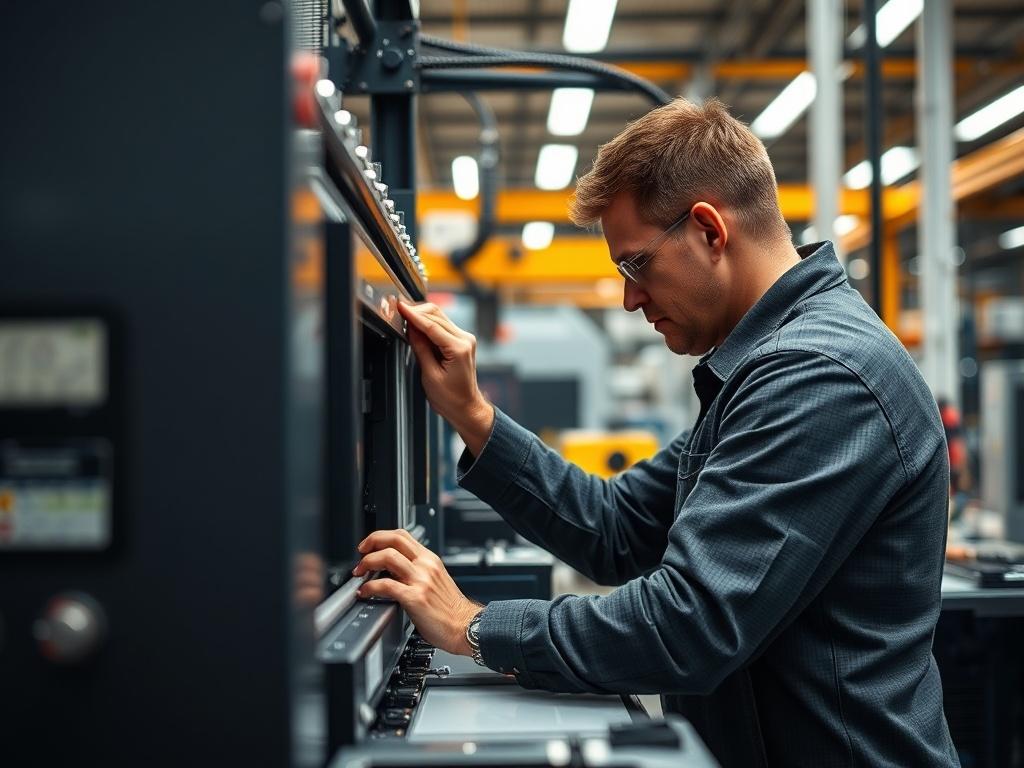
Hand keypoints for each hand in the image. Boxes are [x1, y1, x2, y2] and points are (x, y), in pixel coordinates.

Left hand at [354, 528, 481, 655]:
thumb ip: (418, 572)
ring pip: (388, 557)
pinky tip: (366, 592)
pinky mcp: (415, 597)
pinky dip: (370, 587)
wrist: (466, 626)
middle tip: (360, 554)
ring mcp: (420, 580)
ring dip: (367, 562)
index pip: (402, 535)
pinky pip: (386, 585)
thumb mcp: (437, 581)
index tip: (370, 545)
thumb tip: (394, 572)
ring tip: (360, 573)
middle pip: (394, 539)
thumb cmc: (452, 610)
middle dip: (371, 542)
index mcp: (430, 560)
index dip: (381, 536)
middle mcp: (425, 565)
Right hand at [396, 300, 493, 455]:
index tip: (400, 307)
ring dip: (421, 316)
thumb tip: (411, 329)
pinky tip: (417, 327)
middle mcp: (465, 339)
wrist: (466, 406)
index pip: (431, 325)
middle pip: (436, 315)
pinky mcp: (461, 341)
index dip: (413, 315)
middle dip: (416, 312)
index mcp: (458, 348)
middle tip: (398, 311)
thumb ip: (421, 348)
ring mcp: (465, 339)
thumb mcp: (430, 375)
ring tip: (405, 319)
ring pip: (439, 317)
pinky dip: (428, 323)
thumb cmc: (451, 397)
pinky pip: (442, 325)